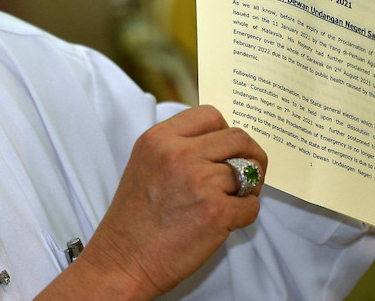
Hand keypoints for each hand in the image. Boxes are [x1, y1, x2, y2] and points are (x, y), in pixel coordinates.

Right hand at [50, 106, 266, 299]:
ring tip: (232, 200)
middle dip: (250, 155)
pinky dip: (245, 215)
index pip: (210, 114)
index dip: (224, 131)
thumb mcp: (145, 164)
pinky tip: (225, 222)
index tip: (226, 148)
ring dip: (248, 188)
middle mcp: (180, 154)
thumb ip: (177, 147)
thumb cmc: (134, 219)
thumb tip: (220, 144)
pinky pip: (251, 205)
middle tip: (248, 172)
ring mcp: (200, 181)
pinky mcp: (216, 212)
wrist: (122, 260)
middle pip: (238, 137)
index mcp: (159, 138)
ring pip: (249, 171)